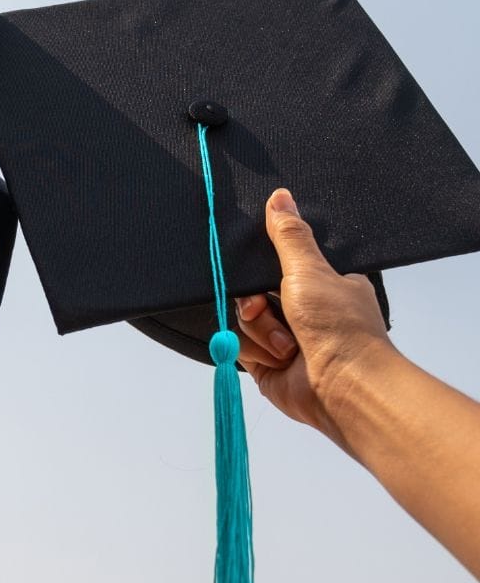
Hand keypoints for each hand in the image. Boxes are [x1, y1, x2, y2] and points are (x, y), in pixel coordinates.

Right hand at [235, 188, 393, 449]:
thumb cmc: (339, 328)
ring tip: (287, 346)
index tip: (258, 268)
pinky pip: (240, 348)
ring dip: (261, 331)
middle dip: (257, 303)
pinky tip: (279, 360)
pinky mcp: (268, 367)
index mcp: (321, 285)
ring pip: (245, 321)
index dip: (262, 268)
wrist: (343, 387)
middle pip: (253, 293)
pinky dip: (256, 352)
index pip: (278, 265)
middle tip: (264, 306)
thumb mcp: (310, 270)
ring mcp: (284, 340)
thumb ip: (288, 236)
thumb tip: (280, 195)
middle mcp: (303, 312)